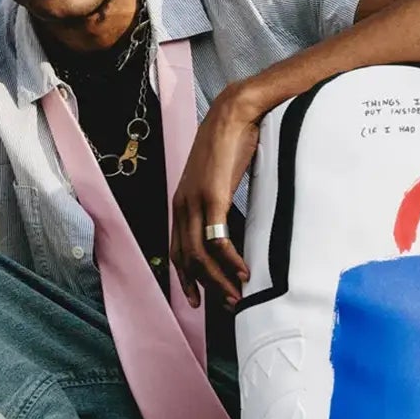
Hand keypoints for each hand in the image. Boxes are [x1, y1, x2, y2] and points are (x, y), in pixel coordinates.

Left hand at [170, 88, 257, 309]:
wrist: (234, 113)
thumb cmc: (230, 143)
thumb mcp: (218, 178)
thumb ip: (217, 201)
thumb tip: (228, 222)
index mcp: (181, 202)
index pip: (177, 250)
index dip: (186, 278)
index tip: (199, 299)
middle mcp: (182, 205)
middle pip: (187, 259)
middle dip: (206, 287)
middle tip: (226, 305)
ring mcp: (195, 202)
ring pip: (200, 256)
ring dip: (219, 280)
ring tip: (236, 296)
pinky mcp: (212, 197)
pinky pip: (217, 240)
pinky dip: (229, 260)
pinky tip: (242, 271)